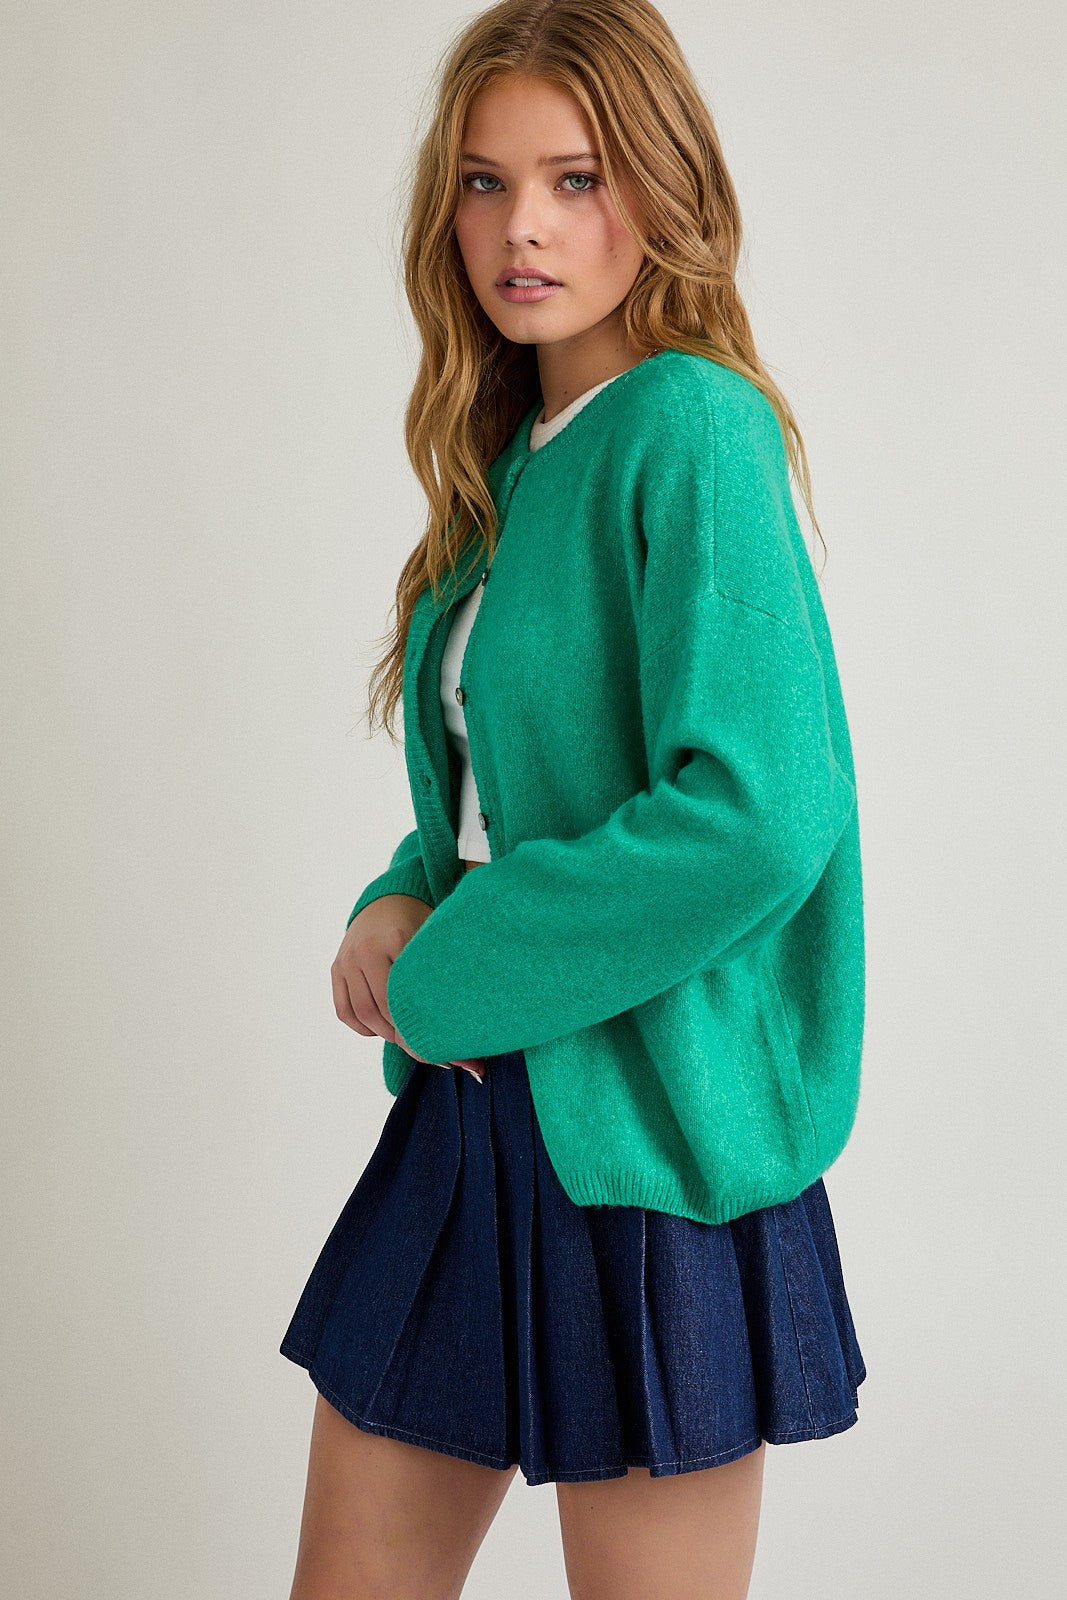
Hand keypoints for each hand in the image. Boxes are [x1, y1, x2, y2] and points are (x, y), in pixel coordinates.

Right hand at [332, 894, 485, 1081]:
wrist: (389, 898)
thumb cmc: (423, 922)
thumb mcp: (438, 939)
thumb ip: (447, 975)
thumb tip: (474, 1025)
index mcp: (394, 938)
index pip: (405, 998)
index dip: (423, 1029)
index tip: (448, 1053)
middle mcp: (364, 950)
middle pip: (383, 1012)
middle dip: (408, 1040)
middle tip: (435, 1056)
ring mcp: (346, 960)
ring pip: (363, 1015)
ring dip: (387, 1035)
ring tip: (411, 1042)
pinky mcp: (336, 968)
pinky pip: (345, 1011)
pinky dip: (364, 1027)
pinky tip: (384, 1030)